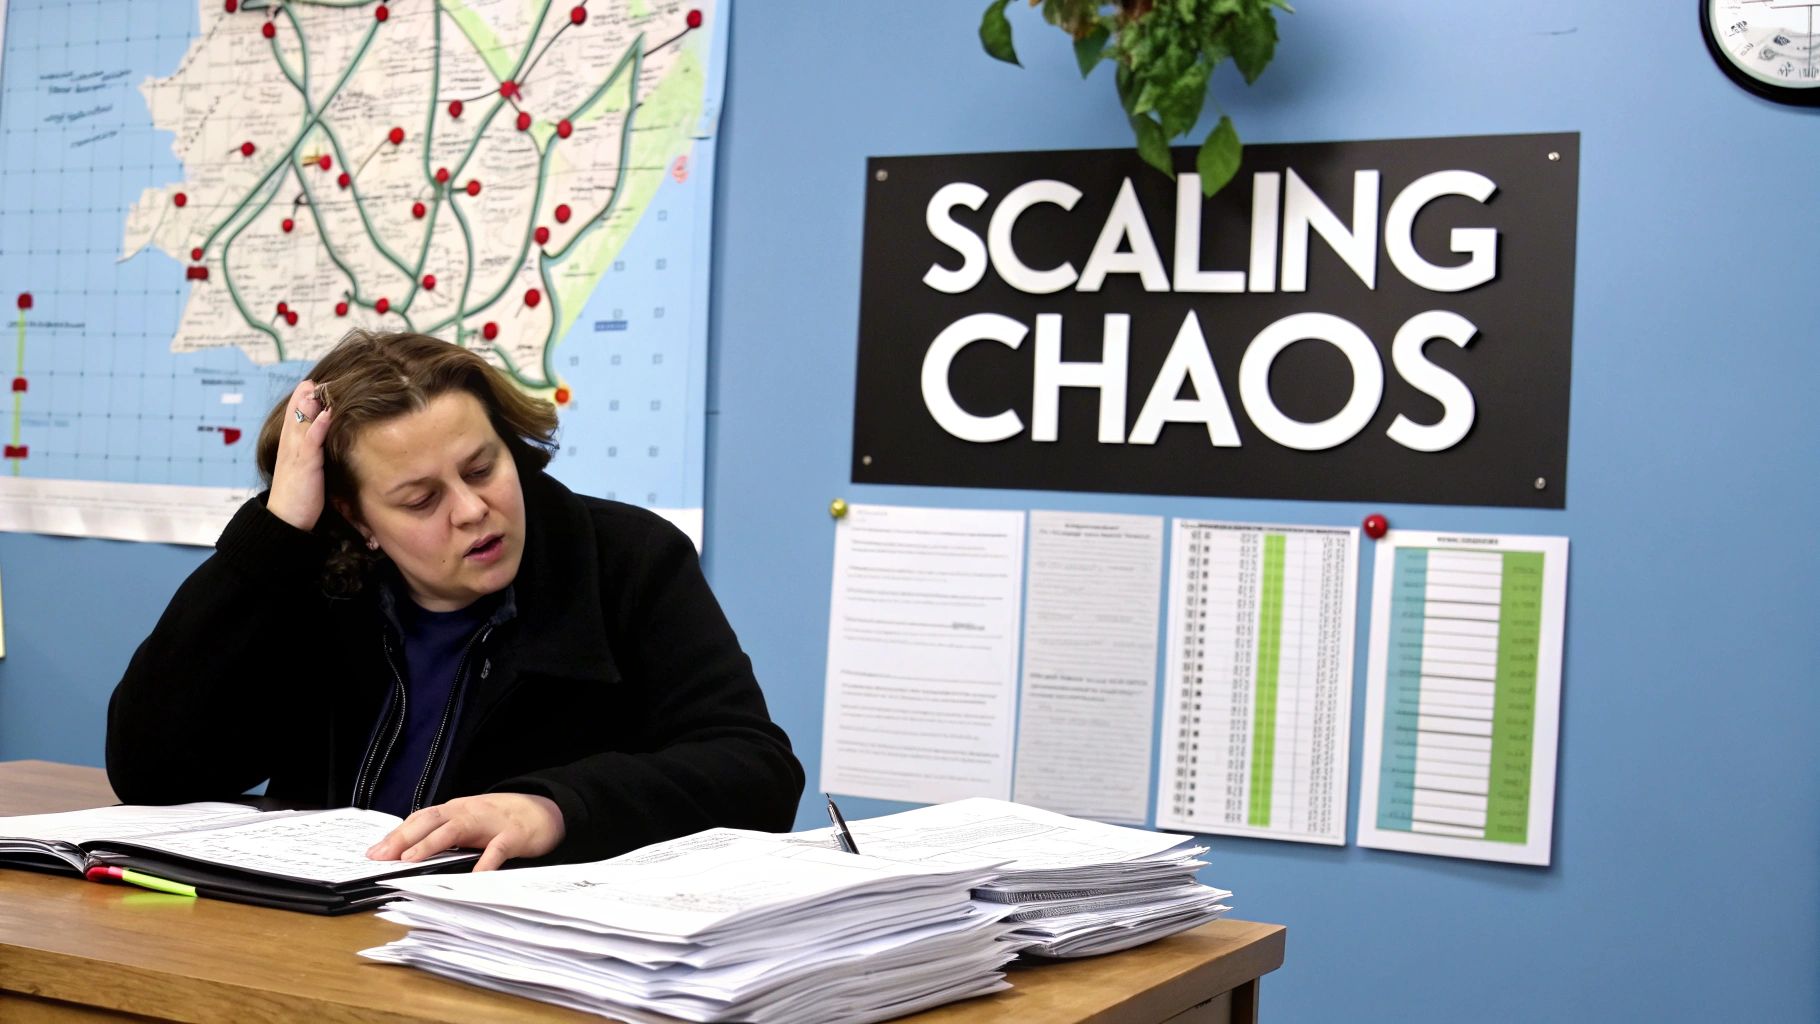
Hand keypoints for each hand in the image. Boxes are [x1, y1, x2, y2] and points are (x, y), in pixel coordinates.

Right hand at [267, 378, 332, 531]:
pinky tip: (327, 414)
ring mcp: (296, 455)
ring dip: (309, 405)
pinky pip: (311, 443)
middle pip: (295, 415)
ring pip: (301, 424)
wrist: (286, 520)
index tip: (314, 383)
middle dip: (304, 396)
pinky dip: (318, 427)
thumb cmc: (300, 496)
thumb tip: (326, 440)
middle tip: (315, 378)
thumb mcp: (308, 469)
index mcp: (291, 447)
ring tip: (317, 386)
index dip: (302, 400)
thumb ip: (314, 453)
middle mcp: (290, 446)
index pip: (294, 417)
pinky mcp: (304, 466)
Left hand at [366, 793, 565, 871]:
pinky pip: (497, 850)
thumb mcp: (470, 822)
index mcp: (456, 810)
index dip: (397, 834)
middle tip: (382, 856)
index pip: (420, 819)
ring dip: (431, 843)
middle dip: (404, 838)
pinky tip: (474, 875)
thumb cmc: (502, 820)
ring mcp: (491, 823)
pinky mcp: (513, 836)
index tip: (374, 852)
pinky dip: (485, 861)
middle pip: (431, 820)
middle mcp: (469, 812)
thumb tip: (409, 853)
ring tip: (411, 859)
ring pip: (456, 829)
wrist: (545, 810)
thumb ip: (445, 835)